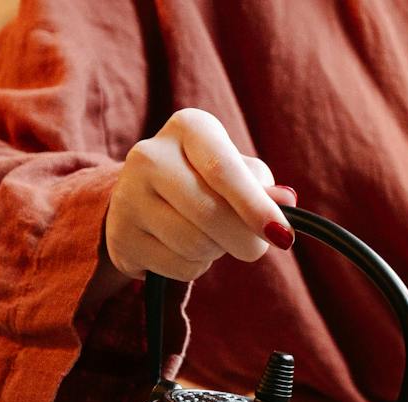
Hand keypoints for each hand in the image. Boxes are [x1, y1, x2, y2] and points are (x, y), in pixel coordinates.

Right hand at [100, 108, 297, 286]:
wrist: (144, 199)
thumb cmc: (204, 180)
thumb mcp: (236, 172)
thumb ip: (261, 186)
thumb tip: (286, 200)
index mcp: (188, 127)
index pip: (223, 169)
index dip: (255, 207)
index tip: (282, 236)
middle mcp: (149, 154)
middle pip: (210, 214)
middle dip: (244, 240)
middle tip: (255, 247)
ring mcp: (128, 196)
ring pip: (195, 245)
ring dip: (215, 252)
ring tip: (208, 236)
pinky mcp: (121, 236)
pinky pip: (178, 268)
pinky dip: (194, 268)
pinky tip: (184, 249)